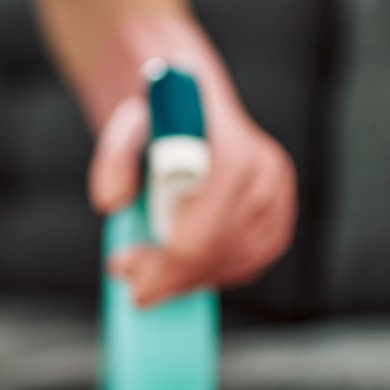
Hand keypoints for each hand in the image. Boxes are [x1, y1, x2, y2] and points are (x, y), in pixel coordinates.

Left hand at [86, 30, 295, 307]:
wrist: (187, 103)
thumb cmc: (153, 118)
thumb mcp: (124, 127)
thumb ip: (114, 159)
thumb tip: (111, 202)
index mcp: (230, 155)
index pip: (198, 239)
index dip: (160, 266)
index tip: (123, 268)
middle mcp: (263, 174)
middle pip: (216, 255)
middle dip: (170, 278)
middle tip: (132, 287)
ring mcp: (276, 196)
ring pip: (237, 263)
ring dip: (192, 279)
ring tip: (153, 276)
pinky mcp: (278, 214)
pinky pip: (252, 260)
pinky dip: (217, 271)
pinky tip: (186, 270)